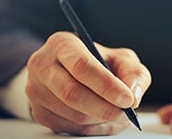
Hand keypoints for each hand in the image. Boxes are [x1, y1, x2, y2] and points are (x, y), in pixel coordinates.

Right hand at [25, 31, 150, 134]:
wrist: (70, 71)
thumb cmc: (99, 62)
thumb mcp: (120, 58)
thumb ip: (133, 72)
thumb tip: (134, 95)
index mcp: (62, 43)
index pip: (81, 66)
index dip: (107, 86)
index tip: (128, 99)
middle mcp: (43, 65)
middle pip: (73, 93)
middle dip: (105, 108)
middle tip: (126, 113)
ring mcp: (37, 90)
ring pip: (73, 115)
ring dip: (101, 120)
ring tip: (118, 115)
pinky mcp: (39, 113)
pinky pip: (69, 128)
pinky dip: (93, 129)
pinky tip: (103, 119)